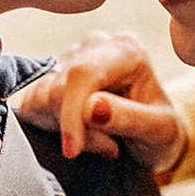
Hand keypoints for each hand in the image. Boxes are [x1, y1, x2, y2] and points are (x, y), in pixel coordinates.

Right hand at [10, 30, 182, 169]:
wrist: (151, 137)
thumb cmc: (160, 133)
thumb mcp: (159, 132)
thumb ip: (129, 118)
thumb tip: (90, 108)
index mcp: (125, 49)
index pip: (83, 74)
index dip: (72, 113)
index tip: (72, 149)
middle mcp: (94, 45)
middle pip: (60, 87)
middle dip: (79, 128)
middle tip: (110, 148)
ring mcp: (69, 58)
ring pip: (45, 98)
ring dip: (70, 130)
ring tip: (104, 140)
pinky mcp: (50, 77)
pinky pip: (34, 105)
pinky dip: (55, 127)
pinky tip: (82, 132)